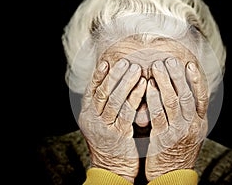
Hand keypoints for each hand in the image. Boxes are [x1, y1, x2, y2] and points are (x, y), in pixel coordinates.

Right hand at [78, 59, 146, 182]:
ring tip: (135, 68)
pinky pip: (127, 112)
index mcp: (88, 115)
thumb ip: (105, 108)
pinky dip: (135, 96)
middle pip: (103, 92)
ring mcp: (104, 128)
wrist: (112, 169)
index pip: (92, 91)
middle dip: (114, 75)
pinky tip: (143, 85)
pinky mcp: (118, 135)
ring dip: (125, 82)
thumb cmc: (111, 144)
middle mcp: (92, 120)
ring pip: (114, 100)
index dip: (99, 76)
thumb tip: (114, 86)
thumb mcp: (102, 124)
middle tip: (126, 62)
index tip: (108, 62)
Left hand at [145, 58, 208, 180]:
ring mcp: (178, 132)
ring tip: (157, 67)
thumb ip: (189, 115)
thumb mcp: (190, 133)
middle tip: (169, 60)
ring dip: (164, 82)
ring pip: (173, 102)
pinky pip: (158, 115)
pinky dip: (153, 99)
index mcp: (200, 123)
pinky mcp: (163, 139)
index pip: (201, 97)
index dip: (196, 80)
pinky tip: (148, 87)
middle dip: (177, 76)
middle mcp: (192, 125)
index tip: (189, 64)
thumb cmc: (178, 151)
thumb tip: (184, 94)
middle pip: (186, 95)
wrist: (173, 175)